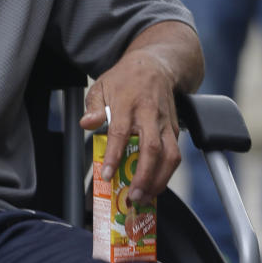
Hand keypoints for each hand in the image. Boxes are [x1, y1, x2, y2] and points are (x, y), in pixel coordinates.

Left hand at [80, 50, 181, 198]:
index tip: (108, 175)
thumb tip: (87, 124)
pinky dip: (166, 174)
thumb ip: (93, 107)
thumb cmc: (124, 79)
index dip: (115, 156)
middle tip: (133, 196)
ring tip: (146, 197)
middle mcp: (150, 115)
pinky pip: (175, 155)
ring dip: (160, 180)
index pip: (121, 133)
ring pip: (170, 155)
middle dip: (143, 176)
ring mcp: (165, 123)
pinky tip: (154, 186)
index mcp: (128, 104)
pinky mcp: (174, 130)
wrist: (155, 65)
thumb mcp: (101, 86)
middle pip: (152, 149)